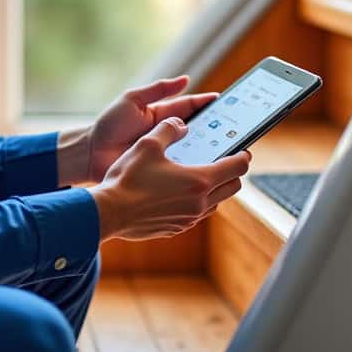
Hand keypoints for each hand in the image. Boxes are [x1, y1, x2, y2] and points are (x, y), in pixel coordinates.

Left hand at [84, 76, 217, 183]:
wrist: (89, 155)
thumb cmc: (108, 125)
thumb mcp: (132, 100)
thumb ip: (157, 90)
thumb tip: (185, 79)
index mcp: (162, 115)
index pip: (191, 107)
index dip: (209, 104)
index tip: (228, 102)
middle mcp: (167, 134)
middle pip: (198, 130)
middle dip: (216, 128)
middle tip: (235, 128)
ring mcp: (165, 154)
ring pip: (193, 151)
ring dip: (209, 150)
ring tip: (227, 150)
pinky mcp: (160, 171)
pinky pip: (181, 170)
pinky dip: (194, 169)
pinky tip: (208, 171)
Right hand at [90, 118, 250, 240]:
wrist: (108, 213)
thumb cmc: (128, 178)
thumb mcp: (148, 144)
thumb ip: (169, 129)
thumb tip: (181, 123)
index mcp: (199, 180)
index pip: (237, 167)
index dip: (243, 155)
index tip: (242, 149)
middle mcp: (200, 203)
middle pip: (233, 187)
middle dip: (232, 172)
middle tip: (224, 160)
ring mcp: (188, 219)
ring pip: (216, 202)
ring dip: (215, 188)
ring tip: (201, 174)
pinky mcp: (176, 228)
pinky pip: (197, 214)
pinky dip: (197, 201)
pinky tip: (180, 192)